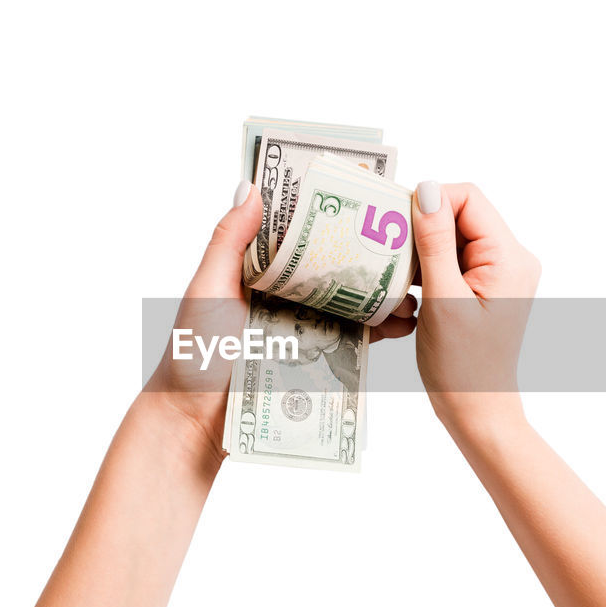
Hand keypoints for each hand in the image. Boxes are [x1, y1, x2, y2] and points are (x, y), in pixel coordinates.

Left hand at [145, 179, 417, 456]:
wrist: (195, 419)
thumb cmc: (193, 352)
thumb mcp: (208, 289)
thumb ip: (228, 241)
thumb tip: (251, 187)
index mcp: (257, 269)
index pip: (299, 232)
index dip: (331, 216)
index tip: (368, 199)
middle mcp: (283, 292)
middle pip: (333, 266)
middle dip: (371, 259)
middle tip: (406, 250)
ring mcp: (300, 324)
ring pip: (349, 302)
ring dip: (382, 297)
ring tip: (412, 294)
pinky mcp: (312, 358)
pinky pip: (350, 339)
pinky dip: (376, 331)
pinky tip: (400, 327)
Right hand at [410, 182, 540, 436]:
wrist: (477, 410)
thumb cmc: (462, 365)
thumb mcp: (442, 299)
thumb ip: (435, 241)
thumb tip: (426, 189)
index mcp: (509, 257)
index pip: (468, 198)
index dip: (429, 204)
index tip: (397, 230)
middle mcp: (511, 258)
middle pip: (460, 215)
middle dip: (423, 233)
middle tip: (395, 261)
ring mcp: (499, 273)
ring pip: (452, 238)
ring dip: (423, 255)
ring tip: (406, 287)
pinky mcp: (484, 287)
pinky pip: (453, 260)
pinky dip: (429, 271)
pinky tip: (414, 296)